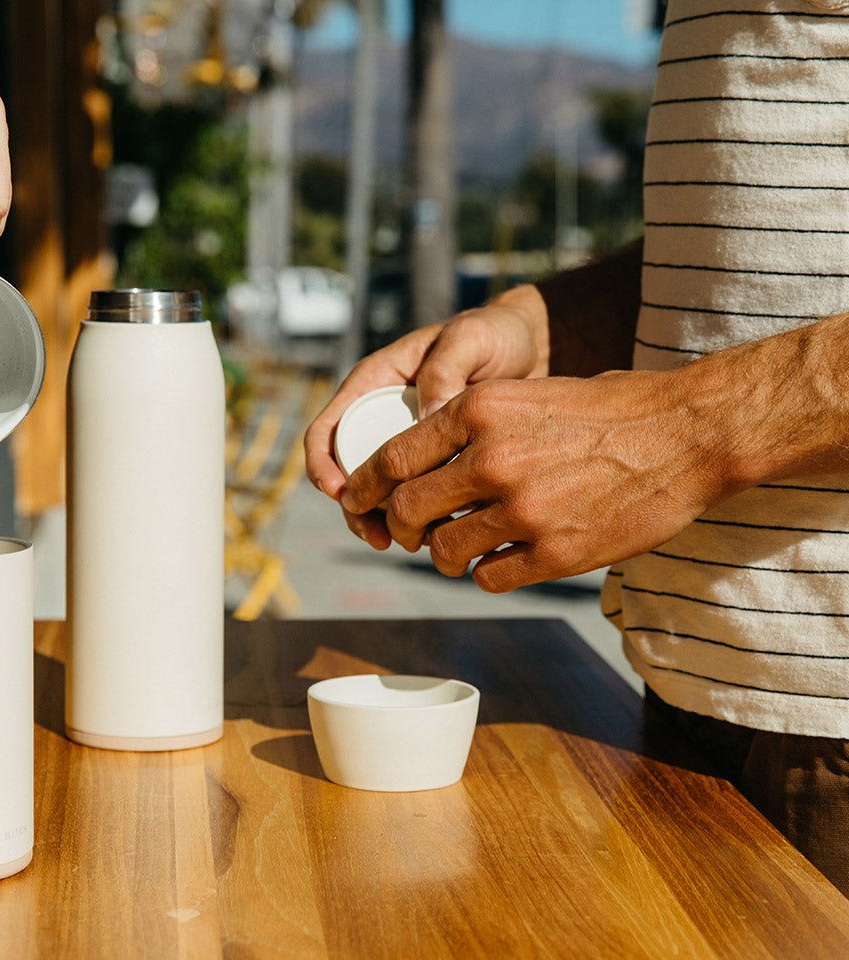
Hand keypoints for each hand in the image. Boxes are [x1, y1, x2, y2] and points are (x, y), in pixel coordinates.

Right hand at [303, 284, 548, 546]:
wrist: (535, 347)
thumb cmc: (496, 333)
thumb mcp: (470, 339)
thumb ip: (445, 370)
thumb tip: (425, 420)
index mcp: (374, 383)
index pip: (328, 429)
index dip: (322, 465)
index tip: (342, 493)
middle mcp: (382, 415)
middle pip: (349, 471)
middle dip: (356, 509)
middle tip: (380, 536)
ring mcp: (407, 441)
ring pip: (381, 490)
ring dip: (386, 521)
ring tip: (415, 542)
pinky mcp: (435, 461)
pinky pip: (417, 494)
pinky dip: (422, 517)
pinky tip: (444, 533)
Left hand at [340, 370, 732, 591]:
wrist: (685, 433)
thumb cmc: (606, 409)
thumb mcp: (525, 394)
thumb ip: (469, 426)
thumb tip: (416, 463)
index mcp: (478, 411)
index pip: (391, 459)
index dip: (363, 487)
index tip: (354, 502)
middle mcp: (493, 459)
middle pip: (409, 510)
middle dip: (401, 528)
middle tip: (412, 534)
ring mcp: (525, 510)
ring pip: (445, 551)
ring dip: (444, 556)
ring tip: (460, 550)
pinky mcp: (557, 552)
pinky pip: (491, 577)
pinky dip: (487, 574)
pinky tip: (503, 560)